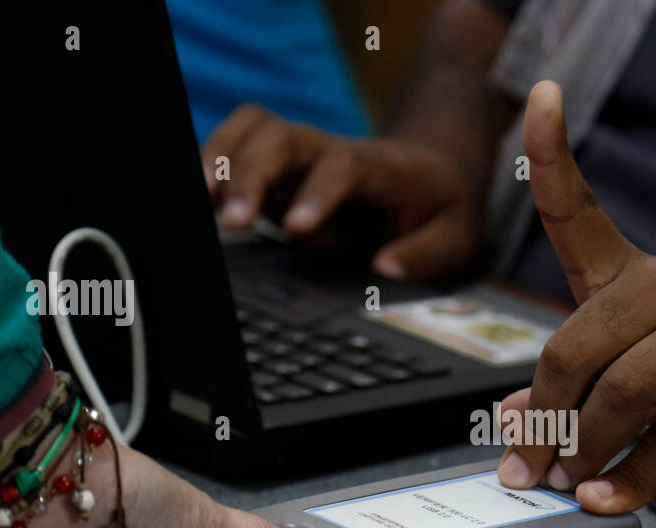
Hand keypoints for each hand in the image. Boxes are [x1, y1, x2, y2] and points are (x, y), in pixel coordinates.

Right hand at [201, 105, 481, 279]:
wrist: (430, 171)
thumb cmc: (439, 206)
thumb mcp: (456, 237)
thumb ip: (426, 253)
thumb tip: (386, 269)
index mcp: (378, 168)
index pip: (342, 167)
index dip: (317, 192)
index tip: (296, 227)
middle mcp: (331, 151)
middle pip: (283, 137)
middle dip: (252, 173)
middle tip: (234, 222)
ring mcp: (300, 157)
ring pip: (252, 131)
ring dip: (221, 159)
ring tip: (200, 202)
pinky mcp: (278, 170)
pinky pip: (236, 149)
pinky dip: (213, 166)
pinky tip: (199, 201)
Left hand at [496, 81, 655, 512]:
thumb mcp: (644, 340)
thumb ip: (579, 373)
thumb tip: (516, 423)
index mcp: (636, 270)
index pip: (579, 206)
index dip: (551, 149)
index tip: (538, 95)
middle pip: (576, 350)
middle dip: (543, 420)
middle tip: (524, 464)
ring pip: (621, 402)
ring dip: (582, 454)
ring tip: (567, 481)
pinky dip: (627, 483)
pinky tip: (603, 500)